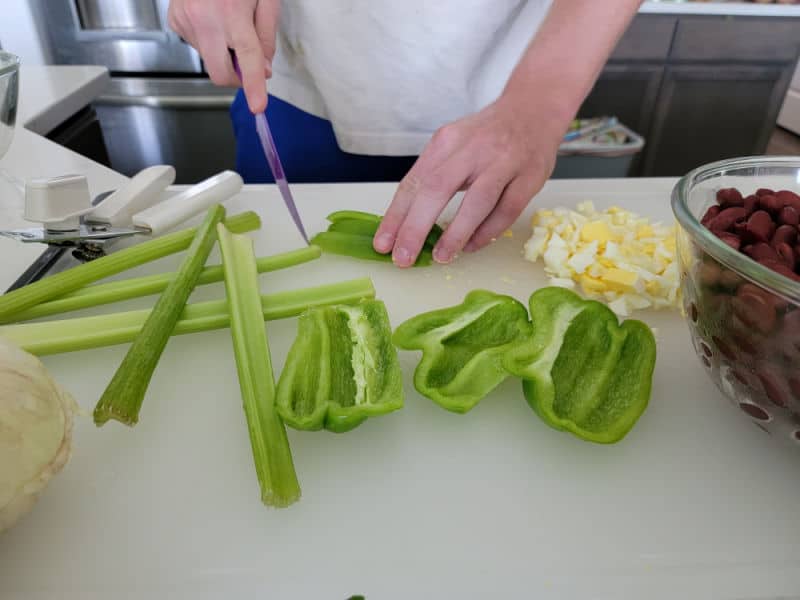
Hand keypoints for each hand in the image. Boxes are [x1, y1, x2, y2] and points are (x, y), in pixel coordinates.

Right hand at [167, 0, 278, 112]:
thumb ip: (267, 36)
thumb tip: (264, 68)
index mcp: (233, 13)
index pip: (247, 58)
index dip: (253, 85)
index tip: (258, 106)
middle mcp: (205, 19)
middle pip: (219, 73)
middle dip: (235, 76)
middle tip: (245, 62)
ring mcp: (185, 20)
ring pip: (208, 59)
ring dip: (222, 52)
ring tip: (226, 22)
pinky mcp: (174, 20)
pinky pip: (196, 45)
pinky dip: (208, 39)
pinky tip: (210, 18)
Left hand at [372, 94, 566, 267]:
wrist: (534, 108)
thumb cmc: (486, 136)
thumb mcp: (453, 145)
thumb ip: (433, 177)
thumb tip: (406, 223)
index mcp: (446, 141)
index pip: (414, 182)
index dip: (396, 216)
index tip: (382, 244)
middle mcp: (473, 149)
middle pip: (438, 189)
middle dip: (416, 227)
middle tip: (403, 258)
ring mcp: (504, 162)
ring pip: (477, 201)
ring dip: (456, 232)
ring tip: (440, 258)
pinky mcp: (530, 177)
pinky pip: (507, 210)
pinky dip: (488, 232)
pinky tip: (471, 246)